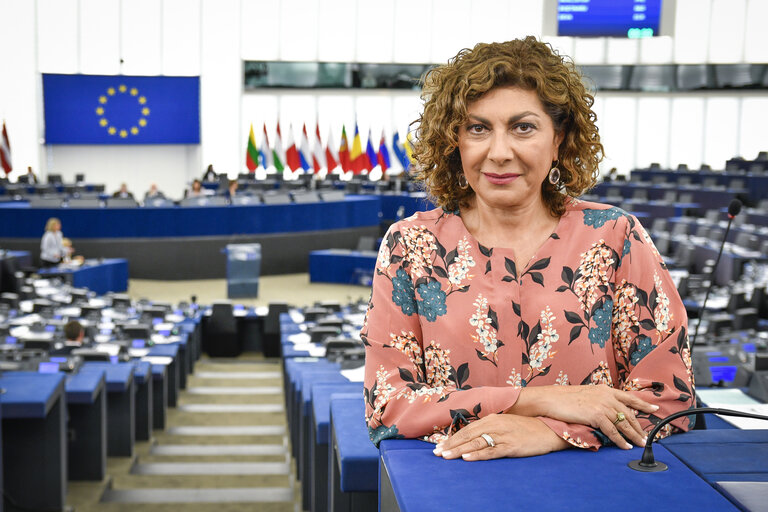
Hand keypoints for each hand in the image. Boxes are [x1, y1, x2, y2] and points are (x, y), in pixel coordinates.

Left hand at [433, 414, 568, 460]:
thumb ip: (490, 428)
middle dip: (451, 444)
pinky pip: (491, 451)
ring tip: (446, 456)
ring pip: (476, 443)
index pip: (467, 429)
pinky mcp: (511, 446)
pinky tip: (467, 458)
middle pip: (468, 435)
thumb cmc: (525, 428)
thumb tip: (473, 437)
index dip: (452, 437)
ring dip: (459, 450)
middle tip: (437, 452)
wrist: (548, 429)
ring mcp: (503, 435)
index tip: (440, 445)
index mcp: (491, 418)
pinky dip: (478, 454)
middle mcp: (495, 424)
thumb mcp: (505, 424)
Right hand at [511, 385, 657, 448]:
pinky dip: (620, 440)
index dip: (643, 404)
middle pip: (629, 413)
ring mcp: (602, 405)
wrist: (551, 399)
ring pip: (624, 423)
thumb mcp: (585, 394)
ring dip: (633, 436)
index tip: (654, 408)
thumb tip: (607, 411)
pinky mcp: (597, 415)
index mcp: (605, 389)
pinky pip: (613, 431)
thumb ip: (599, 400)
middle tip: (645, 437)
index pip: (629, 397)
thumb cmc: (564, 398)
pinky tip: (625, 446)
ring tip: (640, 444)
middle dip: (639, 427)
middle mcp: (606, 396)